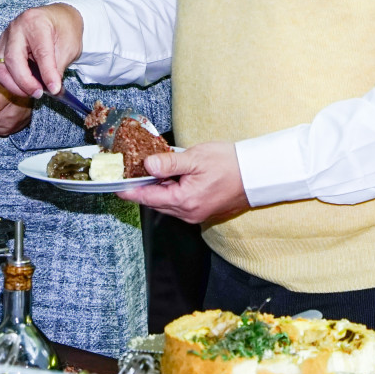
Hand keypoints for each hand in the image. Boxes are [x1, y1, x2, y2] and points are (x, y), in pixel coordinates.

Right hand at [0, 4, 83, 97]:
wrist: (58, 18)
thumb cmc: (65, 29)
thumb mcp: (69, 46)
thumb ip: (58, 68)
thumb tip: (52, 89)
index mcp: (35, 22)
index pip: (40, 52)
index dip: (47, 74)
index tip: (54, 89)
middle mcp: (16, 28)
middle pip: (12, 60)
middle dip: (24, 82)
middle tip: (39, 94)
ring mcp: (5, 37)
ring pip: (0, 67)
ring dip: (14, 85)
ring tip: (31, 92)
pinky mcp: (1, 48)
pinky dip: (8, 81)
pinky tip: (21, 87)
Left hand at [122, 142, 248, 223]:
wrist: (258, 175)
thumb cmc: (231, 164)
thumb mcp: (196, 158)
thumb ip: (169, 163)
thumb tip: (147, 165)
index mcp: (184, 200)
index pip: (148, 197)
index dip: (130, 191)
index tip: (116, 187)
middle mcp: (189, 213)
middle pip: (156, 202)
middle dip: (144, 188)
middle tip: (134, 172)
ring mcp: (197, 215)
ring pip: (167, 204)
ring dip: (159, 190)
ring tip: (155, 171)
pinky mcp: (204, 212)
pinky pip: (180, 205)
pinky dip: (172, 193)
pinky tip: (174, 179)